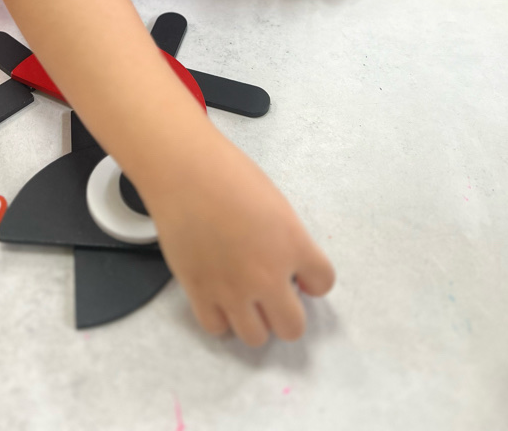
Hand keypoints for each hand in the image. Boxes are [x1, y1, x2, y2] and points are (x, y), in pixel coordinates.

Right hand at [145, 137, 334, 345]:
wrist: (185, 171)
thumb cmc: (228, 173)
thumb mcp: (275, 203)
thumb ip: (286, 239)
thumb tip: (284, 264)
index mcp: (293, 244)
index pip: (323, 283)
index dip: (313, 280)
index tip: (300, 275)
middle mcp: (267, 275)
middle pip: (292, 327)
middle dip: (286, 312)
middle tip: (273, 293)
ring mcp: (232, 289)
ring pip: (256, 337)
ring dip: (254, 320)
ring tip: (244, 298)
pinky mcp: (199, 292)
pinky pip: (217, 328)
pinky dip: (220, 317)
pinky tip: (218, 297)